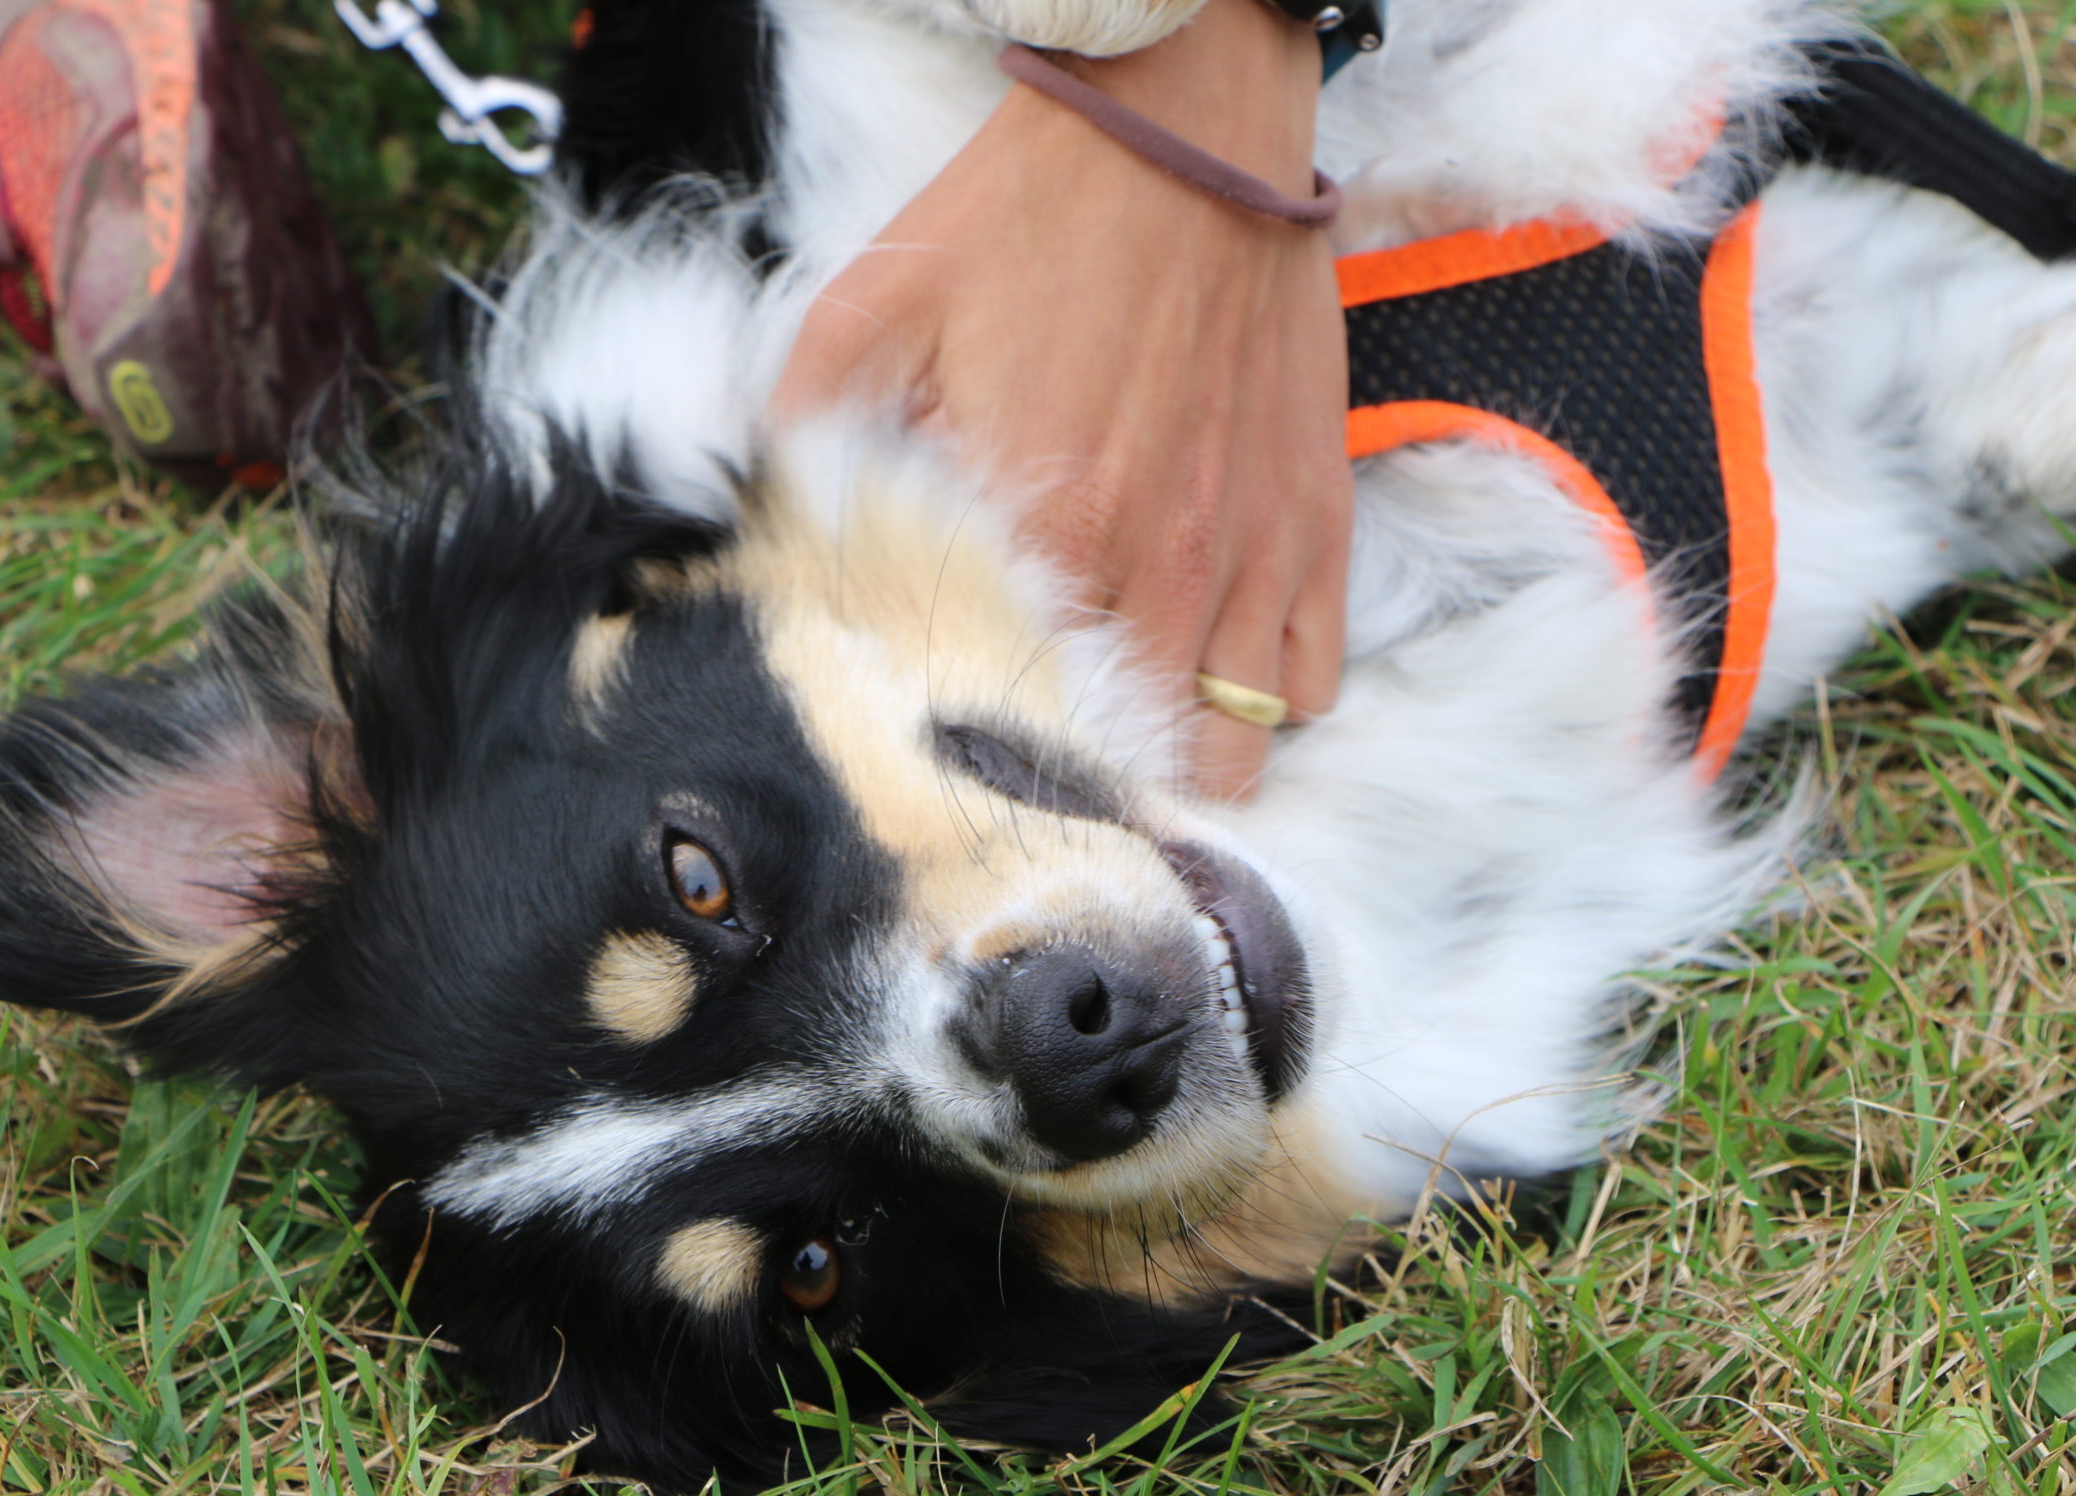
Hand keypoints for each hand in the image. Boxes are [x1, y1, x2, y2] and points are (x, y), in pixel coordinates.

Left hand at [772, 0, 1350, 797]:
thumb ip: (808, 435)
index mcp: (1050, 534)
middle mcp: (1161, 567)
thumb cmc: (1031, 218)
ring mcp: (1250, 554)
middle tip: (1055, 762)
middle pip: (1137, 767)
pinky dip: (1270, 693)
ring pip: (1239, 750)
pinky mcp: (1318, 522)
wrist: (1186, 131)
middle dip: (1092, 785)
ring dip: (1189, 755)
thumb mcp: (877, 309)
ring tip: (1140, 722)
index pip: (1027, 727)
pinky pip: (1313, 680)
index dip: (996, 768)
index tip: (970, 773)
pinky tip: (1219, 658)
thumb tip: (757, 533)